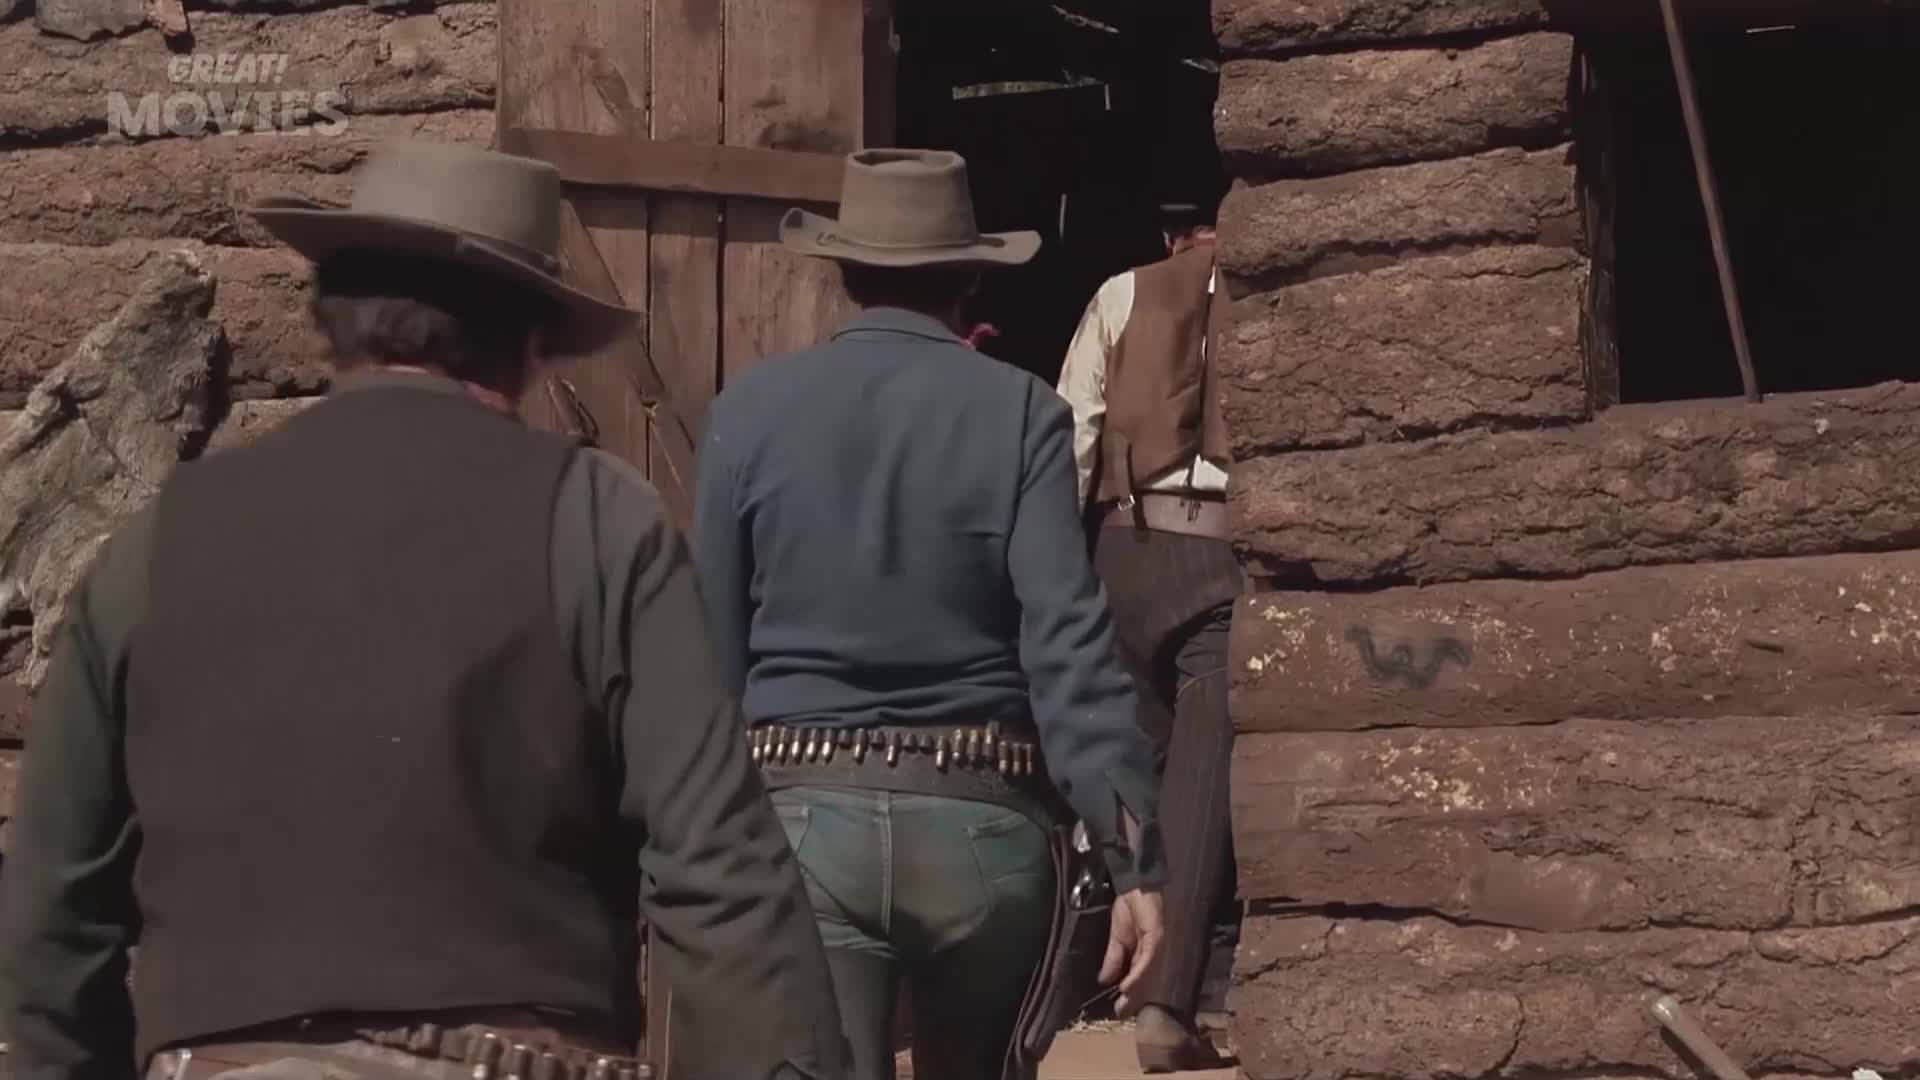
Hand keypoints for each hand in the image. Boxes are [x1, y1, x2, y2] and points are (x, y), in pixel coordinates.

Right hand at [1098, 887, 1164, 1015]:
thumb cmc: (1127, 909)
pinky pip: (1148, 960)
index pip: (1137, 978)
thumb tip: (1104, 980)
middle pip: (1145, 979)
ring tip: (1124, 1003)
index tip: (1117, 1009)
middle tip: (1121, 1012)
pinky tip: (1127, 985)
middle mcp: (1153, 953)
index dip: (1128, 994)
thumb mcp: (1116, 939)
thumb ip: (1113, 959)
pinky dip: (1138, 974)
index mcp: (1142, 953)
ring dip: (1136, 989)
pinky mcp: (1158, 937)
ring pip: (1147, 973)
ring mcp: (1157, 946)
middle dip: (1134, 997)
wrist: (1133, 886)